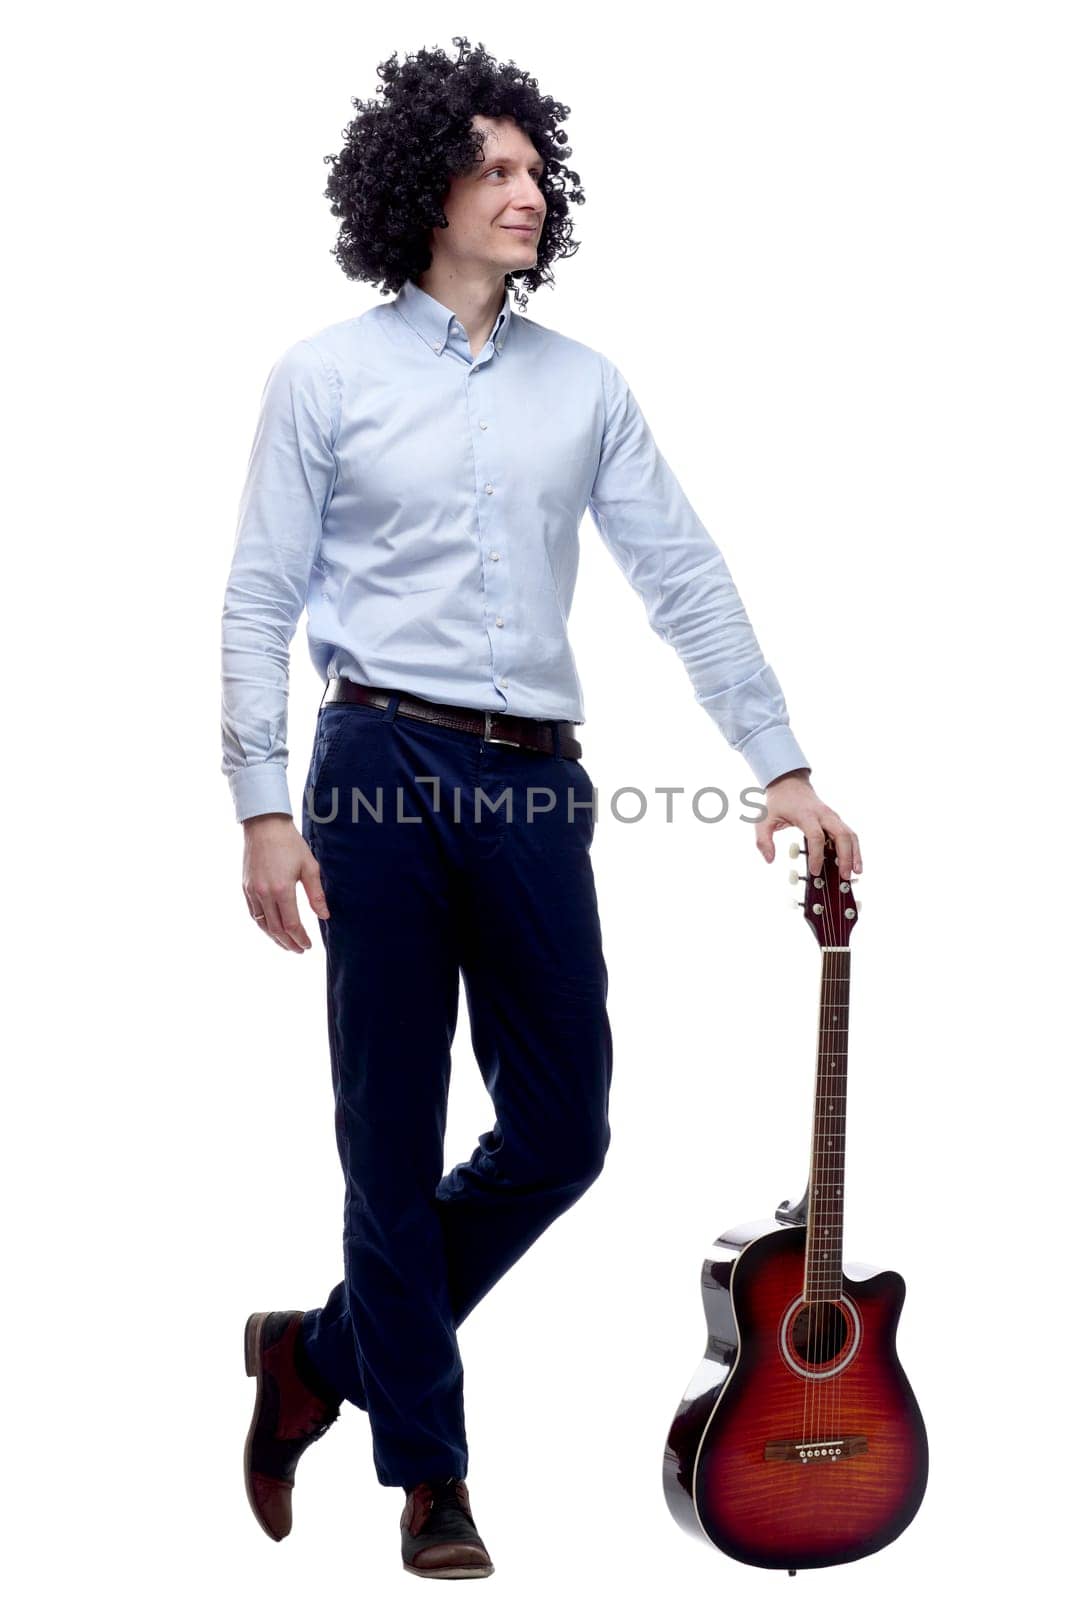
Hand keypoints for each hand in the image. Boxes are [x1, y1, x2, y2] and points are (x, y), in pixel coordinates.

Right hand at [242, 813, 329, 951]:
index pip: (292, 924)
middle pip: (276, 929)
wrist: (264, 826)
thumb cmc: (290, 843)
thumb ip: (316, 894)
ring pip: (262, 924)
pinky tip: (271, 929)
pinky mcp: (245, 887)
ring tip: (286, 945)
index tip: (308, 945)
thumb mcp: (309, 867)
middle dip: (289, 943)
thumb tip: (325, 916)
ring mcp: (252, 891)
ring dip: (274, 938)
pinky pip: (253, 913)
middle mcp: (264, 894)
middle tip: (299, 950)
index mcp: (282, 889)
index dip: (301, 938)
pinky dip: (263, 925)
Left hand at [754, 770, 861, 879]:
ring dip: (855, 853)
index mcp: (806, 814)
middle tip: (844, 876)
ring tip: (856, 872)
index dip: (817, 855)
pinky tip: (854, 863)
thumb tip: (770, 859)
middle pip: (841, 835)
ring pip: (850, 834)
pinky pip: (849, 835)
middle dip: (846, 856)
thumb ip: (763, 840)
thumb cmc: (778, 803)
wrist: (789, 783)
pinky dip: (854, 849)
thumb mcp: (763, 819)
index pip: (816, 836)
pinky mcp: (836, 820)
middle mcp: (823, 815)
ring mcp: (832, 817)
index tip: (814, 871)